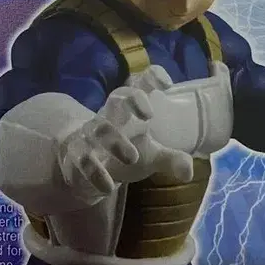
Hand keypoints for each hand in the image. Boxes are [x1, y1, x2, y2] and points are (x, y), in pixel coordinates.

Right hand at [57, 79, 194, 201]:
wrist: (85, 164)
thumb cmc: (124, 150)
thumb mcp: (152, 155)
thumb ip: (172, 159)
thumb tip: (188, 172)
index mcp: (129, 110)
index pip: (139, 86)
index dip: (151, 78)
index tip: (166, 83)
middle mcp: (109, 116)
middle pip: (117, 98)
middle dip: (132, 100)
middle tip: (149, 116)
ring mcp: (91, 134)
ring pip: (99, 129)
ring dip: (115, 141)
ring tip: (132, 158)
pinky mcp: (77, 153)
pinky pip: (82, 158)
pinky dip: (95, 172)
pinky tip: (108, 187)